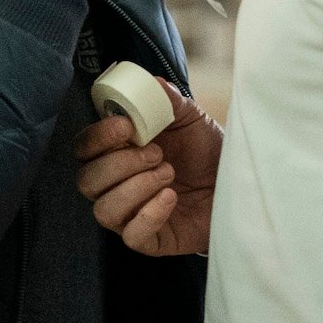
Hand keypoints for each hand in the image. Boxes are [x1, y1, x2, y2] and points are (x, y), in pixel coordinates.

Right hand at [75, 76, 221, 256]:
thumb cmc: (207, 150)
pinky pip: (131, 236)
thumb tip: (151, 83)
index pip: (84, 148)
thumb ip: (167, 100)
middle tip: (158, 153)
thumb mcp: (190, 118)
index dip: (97, 138)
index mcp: (118, 152)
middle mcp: (116, 185)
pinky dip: (149, 214)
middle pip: (87, 180)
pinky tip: (171, 198)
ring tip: (168, 174)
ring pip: (104, 210)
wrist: (238, 182)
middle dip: (120, 163)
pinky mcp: (150, 239)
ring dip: (136, 188)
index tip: (126, 126)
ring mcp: (130, 214)